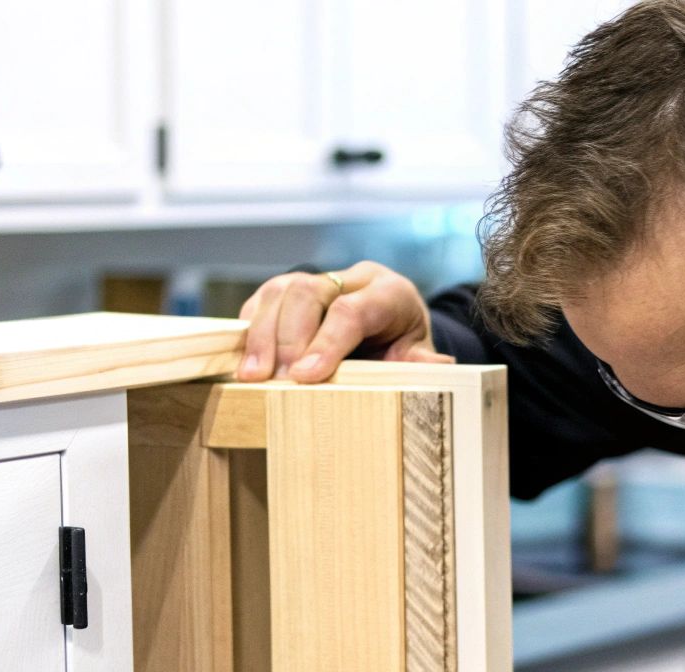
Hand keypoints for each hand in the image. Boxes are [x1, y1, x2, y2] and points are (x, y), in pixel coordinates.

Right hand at [235, 260, 453, 382]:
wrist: (393, 328)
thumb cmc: (404, 347)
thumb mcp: (418, 357)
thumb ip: (420, 362)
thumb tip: (438, 365)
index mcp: (390, 292)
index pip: (351, 310)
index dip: (326, 343)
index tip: (305, 376)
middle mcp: (353, 279)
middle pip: (308, 292)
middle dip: (286, 338)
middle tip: (273, 379)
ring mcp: (319, 279)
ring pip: (280, 290)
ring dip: (261, 335)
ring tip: (252, 376)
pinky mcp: (292, 290)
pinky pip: (262, 299)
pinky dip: (250, 329)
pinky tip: (246, 359)